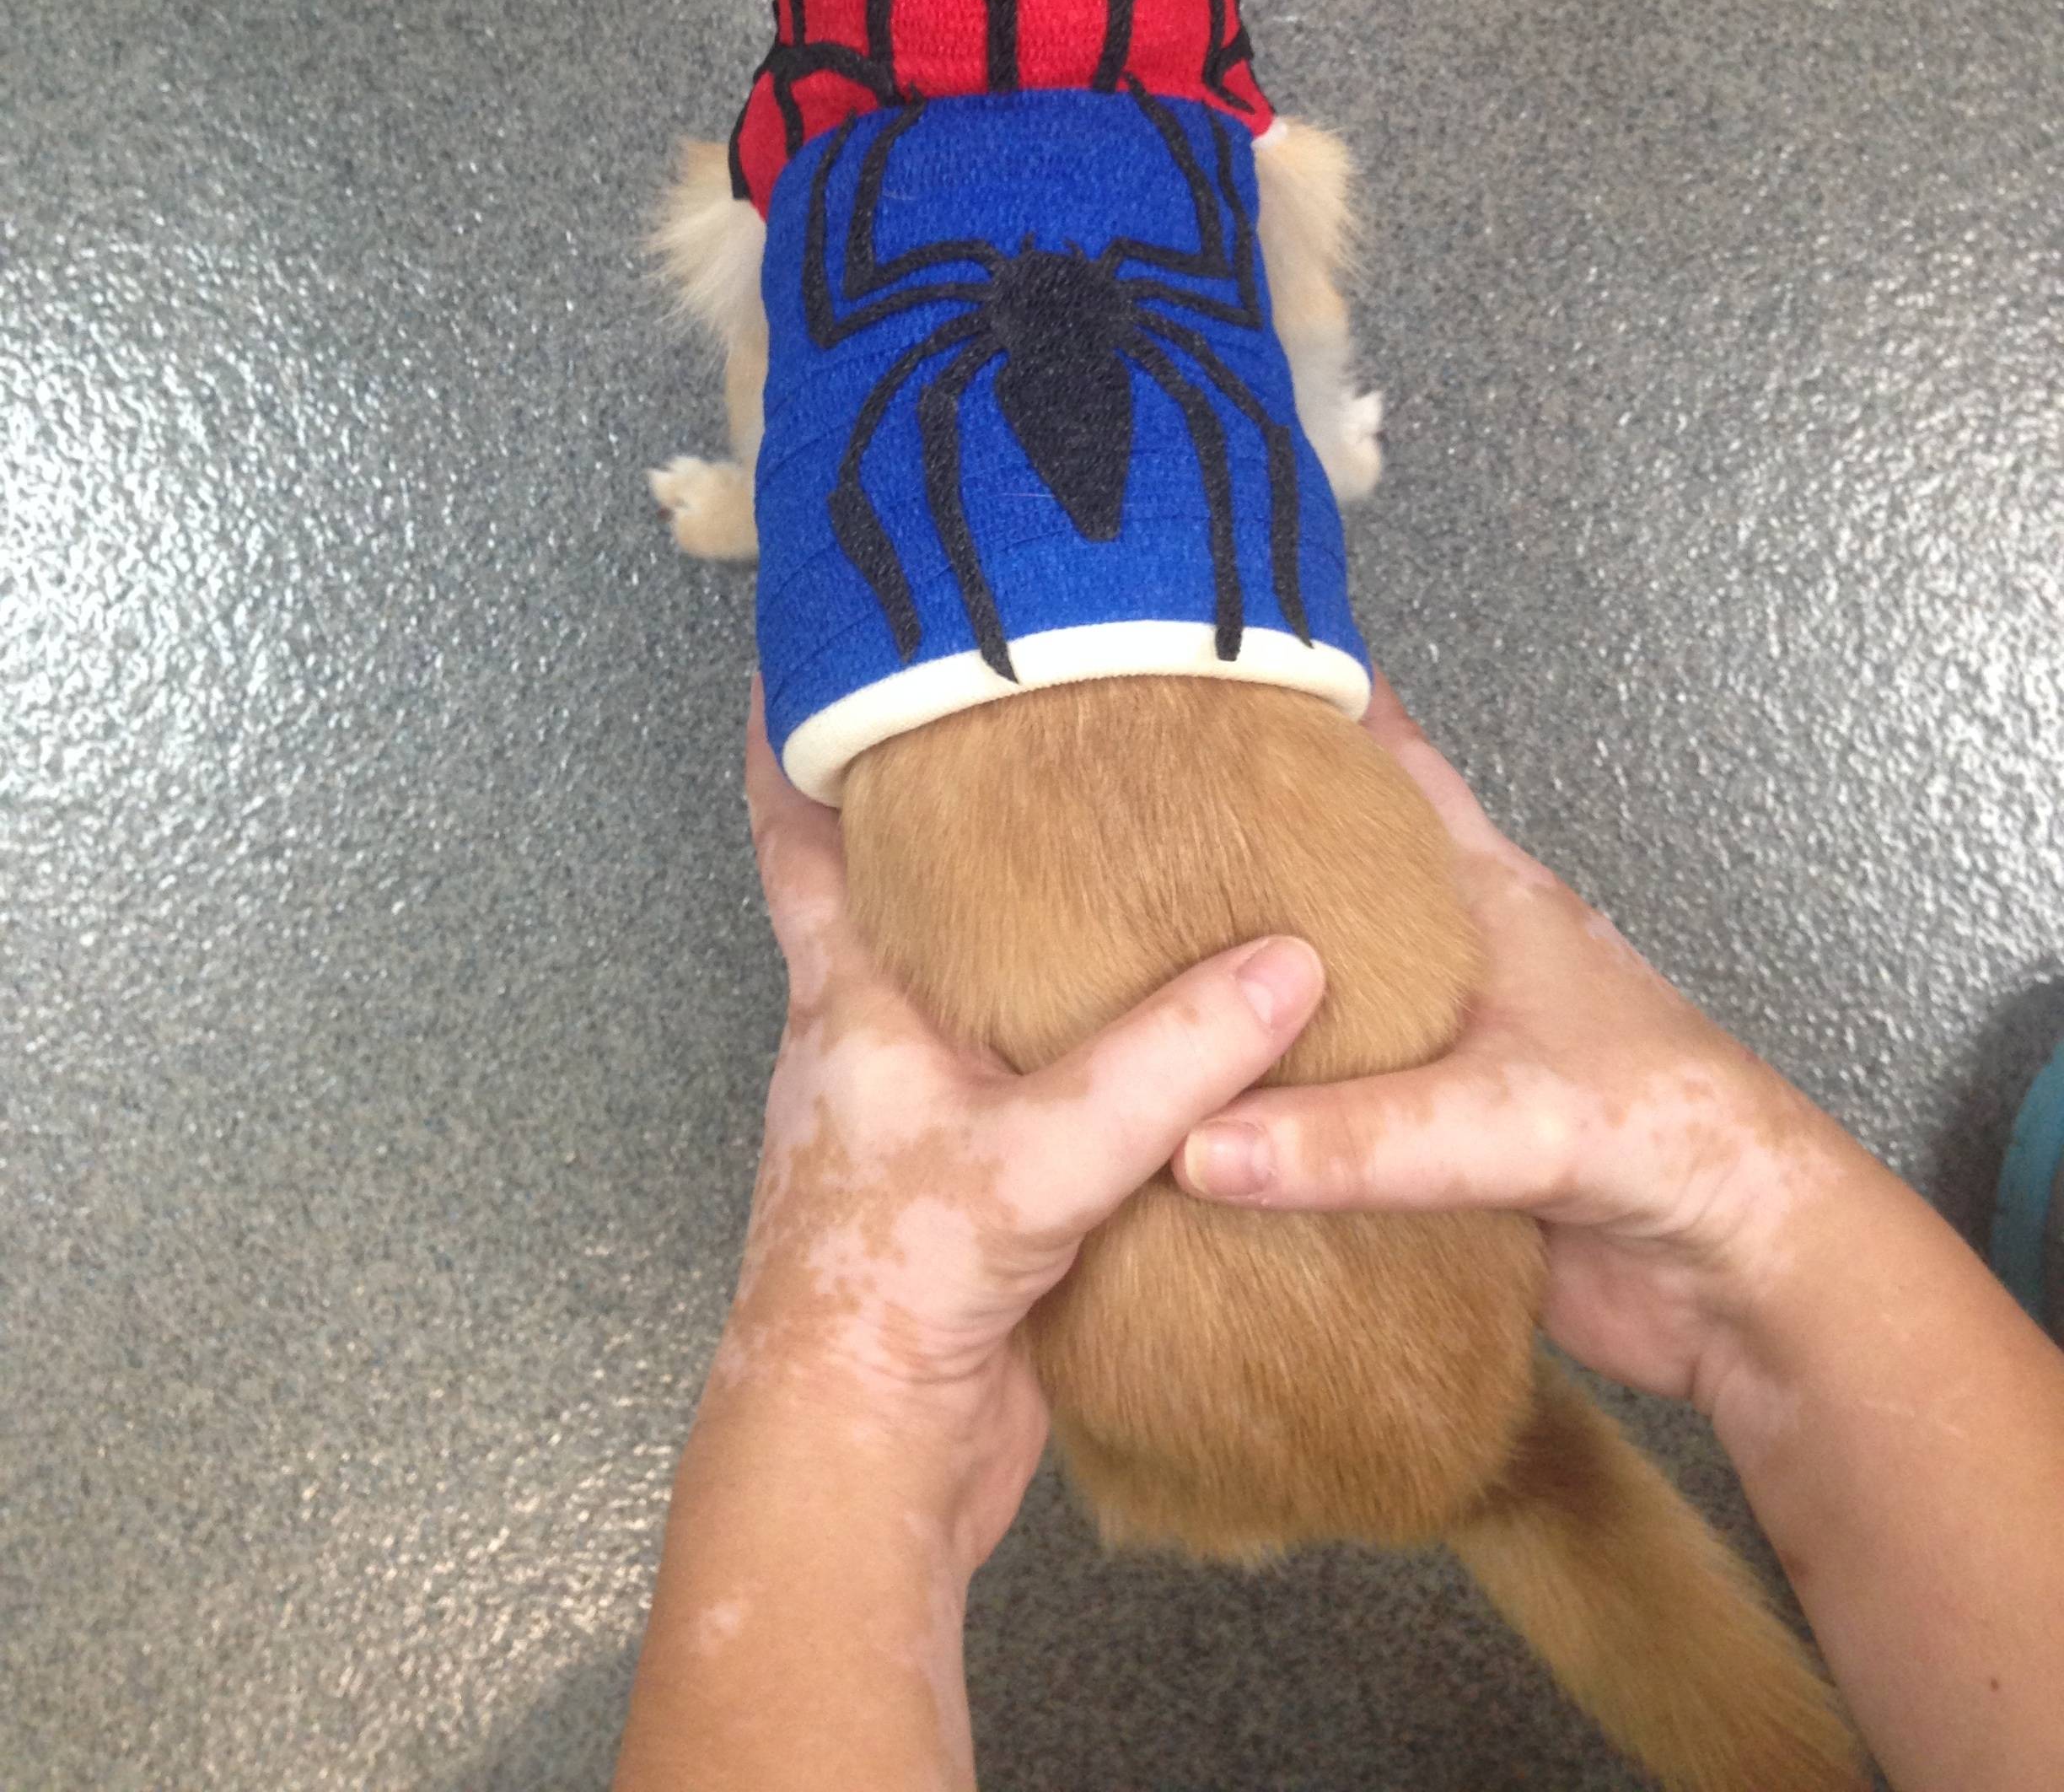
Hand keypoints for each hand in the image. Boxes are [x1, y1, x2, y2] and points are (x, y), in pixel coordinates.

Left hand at [724, 682, 1326, 1568]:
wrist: (863, 1462)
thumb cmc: (889, 1293)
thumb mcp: (1035, 1155)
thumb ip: (1167, 1061)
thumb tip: (1288, 964)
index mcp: (847, 999)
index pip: (797, 833)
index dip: (796, 737)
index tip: (815, 646)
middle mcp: (874, 1040)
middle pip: (893, 892)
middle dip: (950, 810)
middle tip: (1034, 727)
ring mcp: (924, 1115)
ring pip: (972, 986)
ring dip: (1029, 927)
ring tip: (1129, 857)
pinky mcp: (980, 1186)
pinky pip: (1038, 1081)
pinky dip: (1090, 1041)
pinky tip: (1170, 1027)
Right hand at [1176, 671, 1875, 1408]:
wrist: (1745, 1276)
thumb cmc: (1676, 1135)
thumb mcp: (1513, 1116)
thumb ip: (1359, 1136)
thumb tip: (1198, 1143)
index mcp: (1484, 895)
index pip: (1390, 764)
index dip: (1314, 706)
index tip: (1206, 666)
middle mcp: (1452, 958)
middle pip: (1328, 878)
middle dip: (1235, 852)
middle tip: (1118, 832)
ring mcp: (1439, 1052)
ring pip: (1318, 999)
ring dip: (1238, 996)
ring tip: (1121, 981)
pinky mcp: (1428, 1150)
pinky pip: (1320, 1121)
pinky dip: (1258, 1121)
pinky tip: (1180, 1128)